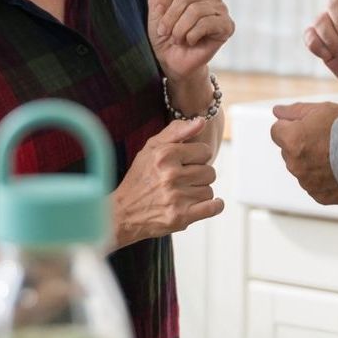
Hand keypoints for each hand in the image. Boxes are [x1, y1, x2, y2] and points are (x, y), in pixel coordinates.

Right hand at [113, 118, 223, 245]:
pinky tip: (210, 203)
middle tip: (184, 180)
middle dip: (200, 176)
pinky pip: (213, 208)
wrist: (122, 213)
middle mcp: (170, 175)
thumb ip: (176, 131)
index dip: (198, 157)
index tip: (187, 163)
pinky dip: (215, 206)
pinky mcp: (180, 217)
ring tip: (185, 194)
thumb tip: (201, 121)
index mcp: (164, 155)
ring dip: (200, 192)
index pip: (205, 151)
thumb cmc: (139, 178)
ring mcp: (176, 197)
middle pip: (210, 171)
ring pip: (209, 190)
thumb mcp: (151, 148)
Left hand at [149, 0, 234, 82]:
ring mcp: (221, 8)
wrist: (172, 60)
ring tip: (178, 38)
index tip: (157, 13)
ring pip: (196, 10)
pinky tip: (190, 41)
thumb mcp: (157, 2)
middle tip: (166, 31)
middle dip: (170, 16)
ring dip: (179, 29)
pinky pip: (207, 23)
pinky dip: (191, 35)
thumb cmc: (164, 32)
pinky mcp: (227, 26)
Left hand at [270, 102, 337, 205]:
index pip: (277, 131)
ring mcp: (307, 183)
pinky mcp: (319, 196)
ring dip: (312, 162)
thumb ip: (294, 111)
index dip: (293, 125)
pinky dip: (323, 178)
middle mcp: (295, 164)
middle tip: (327, 139)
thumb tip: (276, 112)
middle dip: (301, 144)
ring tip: (337, 155)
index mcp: (292, 140)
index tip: (310, 126)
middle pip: (289, 151)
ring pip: (302, 169)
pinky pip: (314, 185)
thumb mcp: (321, 109)